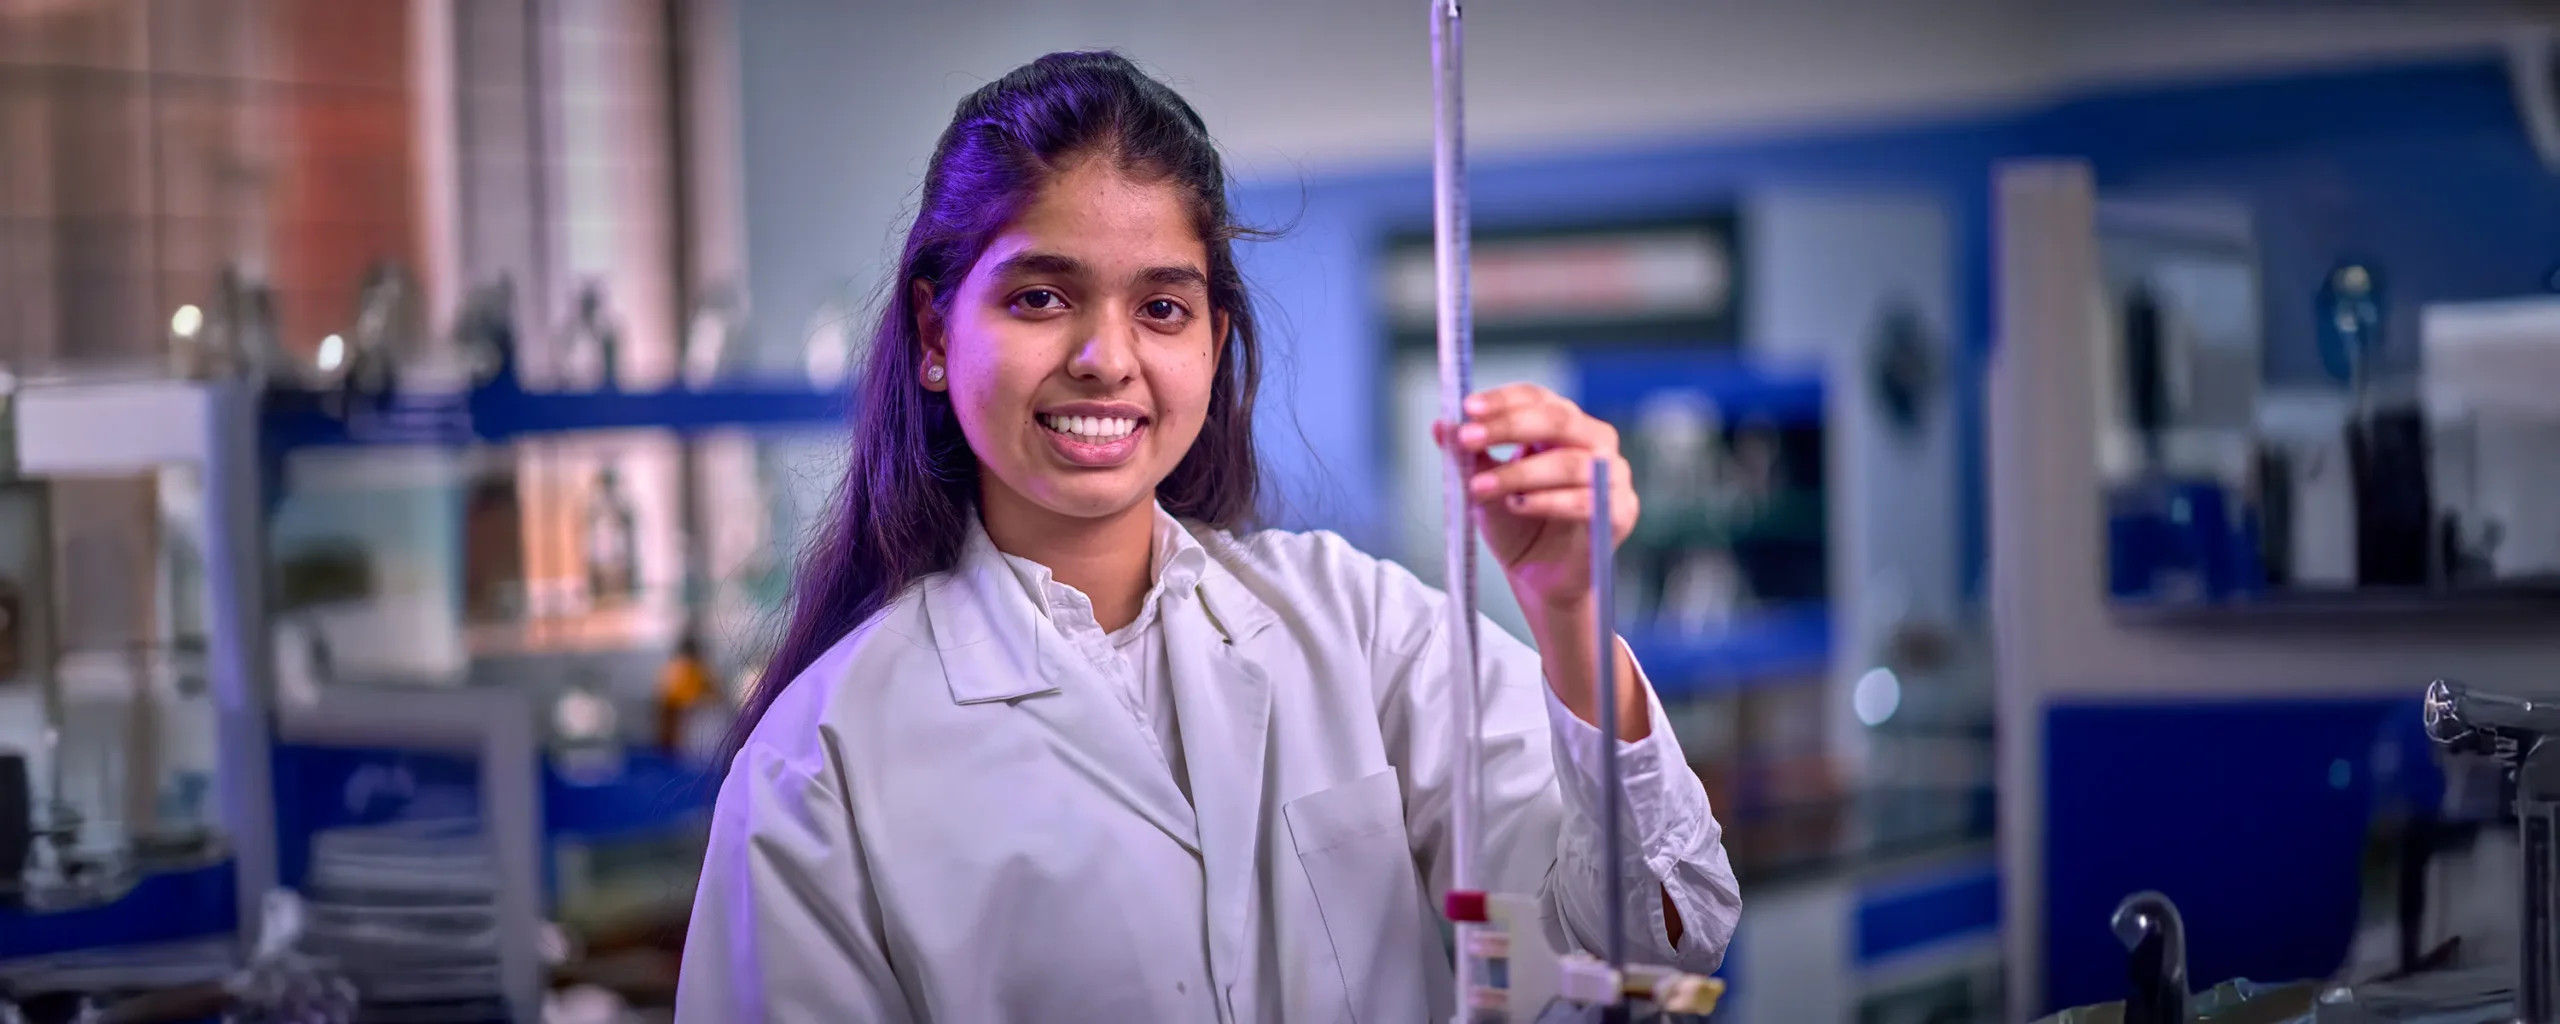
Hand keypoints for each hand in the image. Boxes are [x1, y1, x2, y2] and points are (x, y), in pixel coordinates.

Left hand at [1432, 383, 1638, 610]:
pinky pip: (1586, 502)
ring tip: (1481, 487)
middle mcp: (1594, 442)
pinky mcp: (1621, 512)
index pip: (1537, 398)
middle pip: (1559, 419)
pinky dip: (1547, 502)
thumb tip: (1441, 425)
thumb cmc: (1517, 525)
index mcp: (1562, 425)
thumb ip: (1469, 456)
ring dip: (1520, 473)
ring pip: (1570, 462)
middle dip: (1509, 427)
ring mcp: (1613, 475)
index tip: (1466, 409)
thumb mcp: (1484, 485)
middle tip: (1467, 439)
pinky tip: (1517, 506)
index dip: (1503, 401)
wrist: (1539, 577)